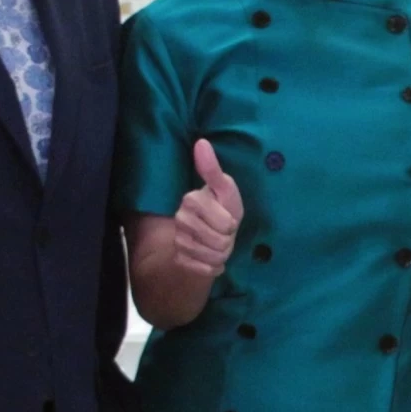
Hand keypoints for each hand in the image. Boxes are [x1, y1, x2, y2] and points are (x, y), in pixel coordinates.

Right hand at [172, 139, 243, 277]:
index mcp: (191, 200)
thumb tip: (201, 142)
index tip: (227, 216)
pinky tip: (211, 258)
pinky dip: (214, 267)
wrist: (208, 235)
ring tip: (218, 244)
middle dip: (228, 240)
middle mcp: (180, 219)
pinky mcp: (180, 260)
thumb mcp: (225, 189)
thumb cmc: (222, 208)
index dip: (232, 223)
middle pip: (220, 242)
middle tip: (223, 232)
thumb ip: (212, 169)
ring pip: (213, 257)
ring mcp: (178, 240)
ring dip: (222, 254)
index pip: (225, 223)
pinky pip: (206, 269)